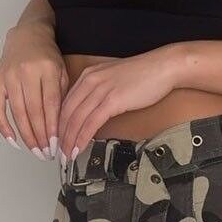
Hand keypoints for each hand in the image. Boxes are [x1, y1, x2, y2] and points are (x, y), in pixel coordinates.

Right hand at [0, 24, 67, 159]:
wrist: (27, 36)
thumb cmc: (46, 56)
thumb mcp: (61, 71)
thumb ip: (61, 95)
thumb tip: (61, 126)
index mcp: (46, 69)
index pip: (50, 104)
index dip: (52, 127)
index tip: (56, 144)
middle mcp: (26, 72)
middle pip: (33, 112)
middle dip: (40, 136)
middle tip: (46, 152)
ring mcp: (9, 77)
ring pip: (17, 113)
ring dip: (26, 135)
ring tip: (35, 150)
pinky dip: (4, 127)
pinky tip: (13, 140)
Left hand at [56, 49, 177, 161]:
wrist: (163, 67)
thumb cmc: (143, 75)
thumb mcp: (113, 80)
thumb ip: (99, 93)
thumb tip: (91, 113)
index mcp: (88, 75)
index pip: (66, 102)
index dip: (59, 123)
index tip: (58, 137)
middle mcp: (90, 80)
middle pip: (67, 112)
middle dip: (61, 134)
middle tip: (59, 150)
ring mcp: (101, 90)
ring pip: (77, 119)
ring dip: (70, 139)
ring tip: (68, 154)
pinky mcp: (113, 100)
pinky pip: (91, 122)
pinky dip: (83, 137)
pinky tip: (80, 147)